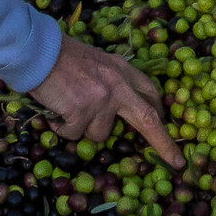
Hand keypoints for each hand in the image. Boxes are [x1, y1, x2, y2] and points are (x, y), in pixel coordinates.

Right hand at [27, 33, 183, 164]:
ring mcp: (102, 99)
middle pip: (148, 119)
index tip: (167, 126)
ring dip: (83, 128)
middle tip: (177, 163)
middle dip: (165, 143)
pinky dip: (63, 128)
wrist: (38, 52)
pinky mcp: (83, 111)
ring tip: (68, 108)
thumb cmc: (62, 57)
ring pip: (100, 134)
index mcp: (123, 70)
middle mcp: (118, 85)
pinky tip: (56, 112)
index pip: (150, 93)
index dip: (160, 113)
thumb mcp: (98, 63)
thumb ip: (113, 82)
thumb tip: (119, 110)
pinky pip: (74, 134)